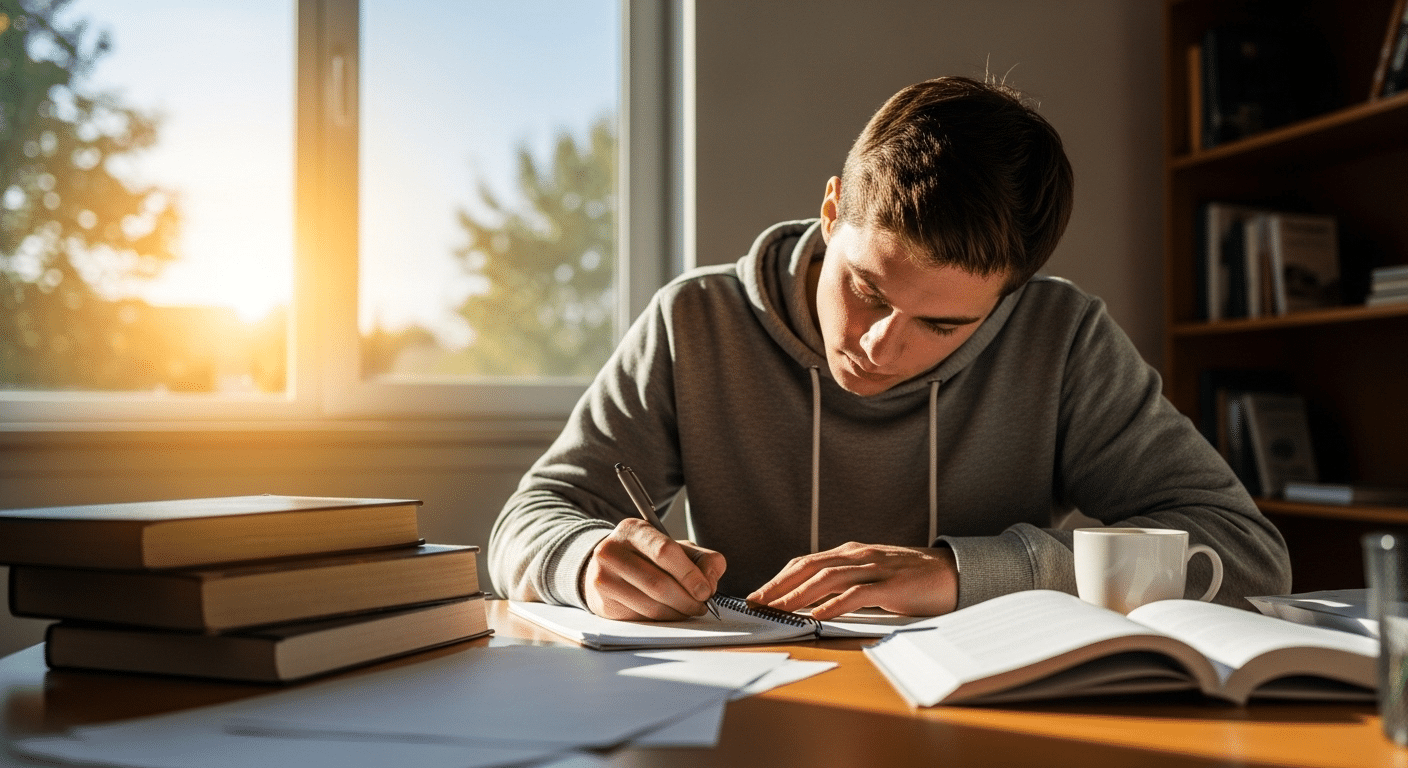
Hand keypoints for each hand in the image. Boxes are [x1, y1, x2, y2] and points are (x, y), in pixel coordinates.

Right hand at [583, 517, 726, 620]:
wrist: (607, 568)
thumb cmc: (648, 557)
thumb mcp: (676, 548)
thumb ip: (702, 559)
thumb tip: (710, 582)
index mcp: (633, 530)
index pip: (664, 551)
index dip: (689, 574)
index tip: (705, 590)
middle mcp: (611, 552)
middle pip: (658, 584)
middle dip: (687, 599)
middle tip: (701, 605)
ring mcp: (604, 579)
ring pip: (650, 606)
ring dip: (678, 613)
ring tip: (689, 609)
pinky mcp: (603, 604)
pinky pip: (641, 619)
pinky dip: (662, 620)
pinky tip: (670, 613)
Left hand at [746, 542, 957, 619]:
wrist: (952, 572)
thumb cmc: (910, 577)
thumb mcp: (871, 575)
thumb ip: (845, 582)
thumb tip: (811, 601)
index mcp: (850, 553)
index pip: (805, 563)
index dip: (779, 578)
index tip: (758, 595)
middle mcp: (858, 556)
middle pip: (809, 567)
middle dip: (779, 585)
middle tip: (756, 602)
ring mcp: (875, 569)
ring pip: (828, 579)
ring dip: (799, 595)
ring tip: (778, 610)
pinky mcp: (892, 585)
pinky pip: (858, 594)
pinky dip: (835, 605)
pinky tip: (818, 616)